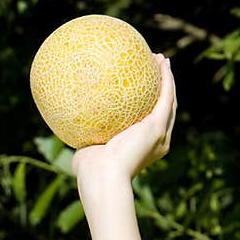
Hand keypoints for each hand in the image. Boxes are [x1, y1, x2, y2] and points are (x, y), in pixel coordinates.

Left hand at [72, 54, 175, 188]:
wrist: (103, 179)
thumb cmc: (90, 173)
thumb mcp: (86, 153)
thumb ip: (83, 140)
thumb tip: (70, 127)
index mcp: (142, 148)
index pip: (149, 122)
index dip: (150, 104)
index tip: (143, 87)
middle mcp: (156, 142)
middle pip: (164, 109)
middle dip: (162, 88)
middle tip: (157, 67)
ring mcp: (160, 134)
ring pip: (169, 101)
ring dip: (168, 79)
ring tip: (163, 60)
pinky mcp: (157, 127)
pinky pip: (166, 97)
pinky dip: (167, 80)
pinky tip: (164, 63)